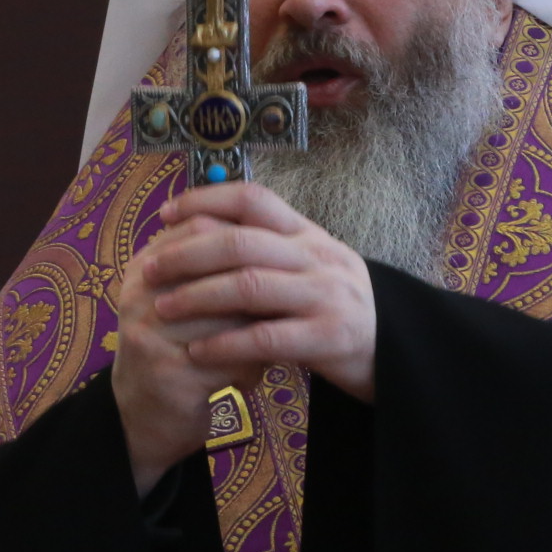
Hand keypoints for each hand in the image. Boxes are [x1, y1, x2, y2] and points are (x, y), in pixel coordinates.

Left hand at [110, 183, 377, 495]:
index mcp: (308, 235)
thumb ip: (270, 248)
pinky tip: (198, 352)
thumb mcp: (312, 266)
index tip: (165, 213)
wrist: (400, 352)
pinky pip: (266, 338)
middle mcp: (318, 257)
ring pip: (249, 286)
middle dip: (187, 253)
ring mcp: (326, 296)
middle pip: (241, 242)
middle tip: (151, 268)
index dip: (205, 200)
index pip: (253, 199)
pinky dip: (226, 344)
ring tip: (162, 309)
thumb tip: (206, 226)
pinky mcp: (330, 338)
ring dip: (197, 297)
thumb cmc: (341, 309)